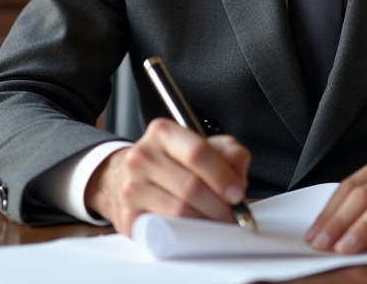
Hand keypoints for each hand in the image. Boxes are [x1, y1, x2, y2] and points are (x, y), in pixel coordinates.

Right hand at [85, 118, 250, 236]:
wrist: (134, 178)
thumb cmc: (175, 163)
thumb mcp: (205, 146)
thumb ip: (229, 154)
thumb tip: (237, 177)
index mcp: (162, 133)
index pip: (197, 152)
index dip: (221, 176)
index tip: (237, 194)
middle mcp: (142, 156)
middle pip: (190, 186)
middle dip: (219, 205)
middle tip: (233, 216)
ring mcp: (131, 187)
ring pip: (178, 211)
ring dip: (206, 222)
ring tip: (218, 223)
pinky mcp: (129, 216)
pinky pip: (165, 230)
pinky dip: (186, 234)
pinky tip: (196, 230)